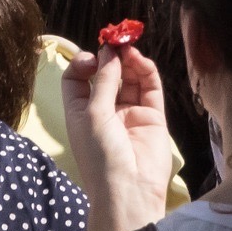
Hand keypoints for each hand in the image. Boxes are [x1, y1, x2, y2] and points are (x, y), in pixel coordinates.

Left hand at [62, 44, 174, 230]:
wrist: (130, 191)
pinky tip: (139, 59)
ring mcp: (129, 113)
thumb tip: (108, 51)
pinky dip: (146, 71)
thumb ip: (103, 81)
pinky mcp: (152, 117)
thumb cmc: (101, 155)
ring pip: (130, 79)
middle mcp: (105, 111)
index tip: (94, 58)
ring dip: (128, 61)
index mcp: (81, 112)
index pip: (79, 79)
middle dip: (110, 56)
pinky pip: (150, 88)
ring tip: (128, 47)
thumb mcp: (93, 114)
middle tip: (116, 39)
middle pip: (107, 75)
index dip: (84, 63)